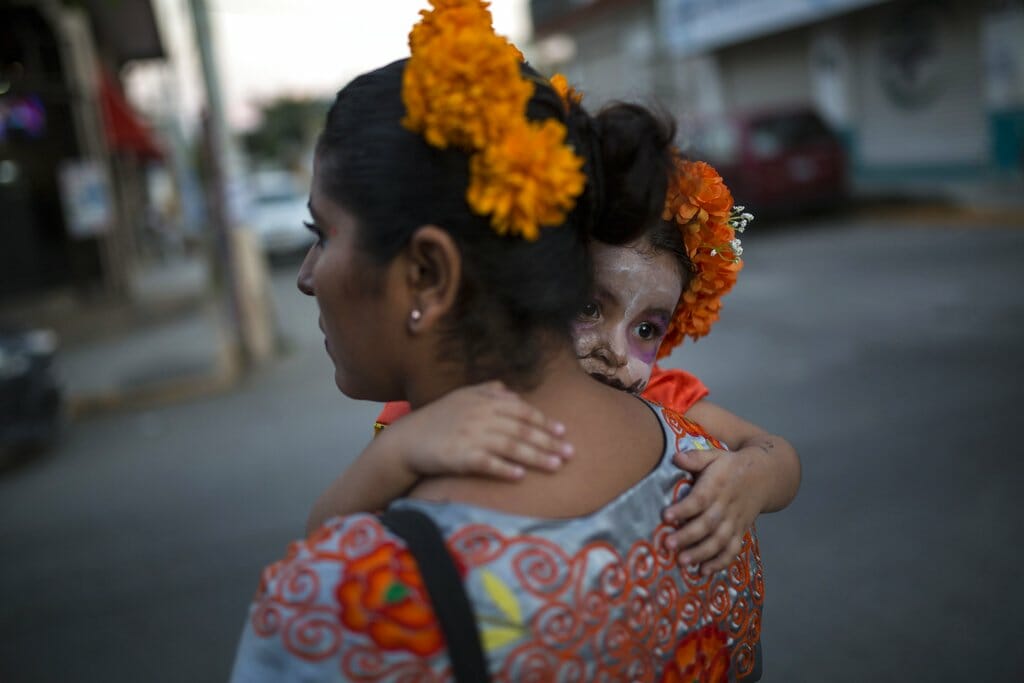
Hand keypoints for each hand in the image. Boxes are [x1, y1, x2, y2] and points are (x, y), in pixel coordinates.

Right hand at [392, 381, 572, 480]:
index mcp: (483, 400)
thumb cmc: (437, 419)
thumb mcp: (461, 396)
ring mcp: (471, 435)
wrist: (407, 440)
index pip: (521, 410)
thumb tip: (509, 390)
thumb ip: (487, 390)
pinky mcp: (460, 456)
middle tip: (570, 453)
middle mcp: (480, 415)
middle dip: (549, 441)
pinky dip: (505, 469)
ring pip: (511, 446)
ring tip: (556, 466)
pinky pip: (487, 463)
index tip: (563, 431)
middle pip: (522, 429)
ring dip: (536, 456)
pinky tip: (521, 476)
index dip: (544, 421)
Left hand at [661, 447, 763, 575]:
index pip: (700, 499)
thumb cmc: (731, 465)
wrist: (765, 475)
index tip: (666, 516)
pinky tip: (704, 571)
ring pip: (719, 541)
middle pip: (708, 524)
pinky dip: (720, 562)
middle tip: (669, 545)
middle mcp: (726, 505)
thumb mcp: (715, 455)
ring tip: (682, 561)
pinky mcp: (740, 531)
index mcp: (717, 485)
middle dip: (688, 536)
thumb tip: (676, 457)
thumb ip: (696, 458)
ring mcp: (735, 521)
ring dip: (701, 553)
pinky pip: (732, 550)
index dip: (684, 509)